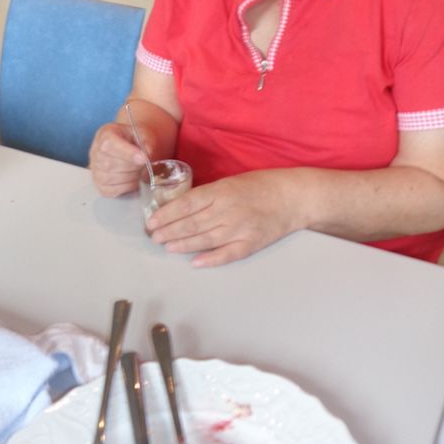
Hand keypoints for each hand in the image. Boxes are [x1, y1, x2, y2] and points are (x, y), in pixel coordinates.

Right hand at [89, 122, 149, 196]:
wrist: (131, 145)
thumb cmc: (135, 139)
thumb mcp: (143, 134)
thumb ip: (146, 143)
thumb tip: (146, 156)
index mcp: (105, 134)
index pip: (109, 145)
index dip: (127, 153)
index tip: (143, 158)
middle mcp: (96, 151)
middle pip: (110, 164)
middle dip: (132, 167)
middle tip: (144, 163)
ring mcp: (95, 169)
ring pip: (110, 179)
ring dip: (130, 177)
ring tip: (139, 170)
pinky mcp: (99, 184)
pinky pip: (110, 190)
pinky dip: (126, 187)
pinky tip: (133, 179)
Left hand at [147, 170, 298, 267]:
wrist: (292, 197)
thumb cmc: (260, 185)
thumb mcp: (231, 181)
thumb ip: (209, 195)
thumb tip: (183, 207)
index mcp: (222, 191)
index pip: (187, 204)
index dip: (167, 214)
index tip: (152, 220)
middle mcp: (228, 210)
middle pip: (191, 223)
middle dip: (169, 231)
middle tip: (154, 237)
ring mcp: (239, 229)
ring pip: (204, 240)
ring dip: (183, 245)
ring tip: (167, 247)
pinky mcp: (250, 244)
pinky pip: (226, 254)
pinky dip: (210, 259)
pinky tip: (195, 262)